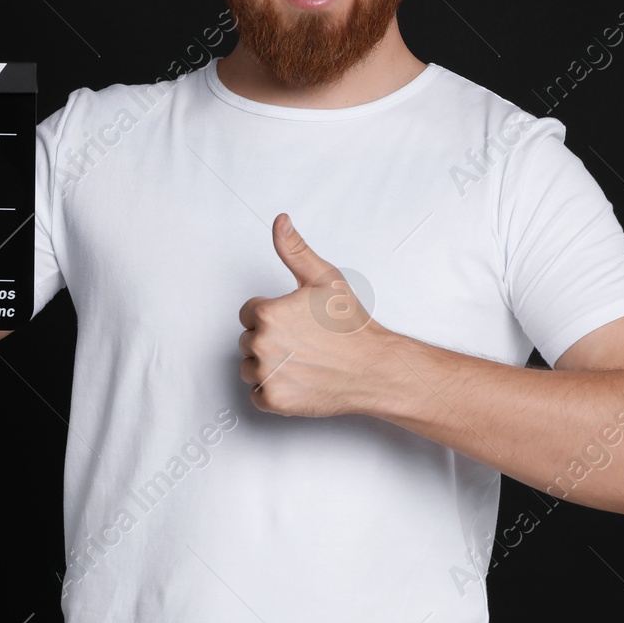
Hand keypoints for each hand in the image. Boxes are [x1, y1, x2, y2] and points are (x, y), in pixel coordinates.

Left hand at [237, 213, 388, 416]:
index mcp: (267, 313)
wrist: (375, 368)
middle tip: (304, 342)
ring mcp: (267, 375)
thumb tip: (280, 221)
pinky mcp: (274, 400)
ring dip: (268, 366)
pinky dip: (273, 390)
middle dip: (270, 340)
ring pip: (249, 367)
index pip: (248, 313)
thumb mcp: (324, 279)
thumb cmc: (351, 326)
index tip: (296, 321)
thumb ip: (295, 249)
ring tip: (301, 361)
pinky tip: (298, 380)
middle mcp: (261, 344)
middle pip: (248, 340)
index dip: (273, 315)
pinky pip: (257, 394)